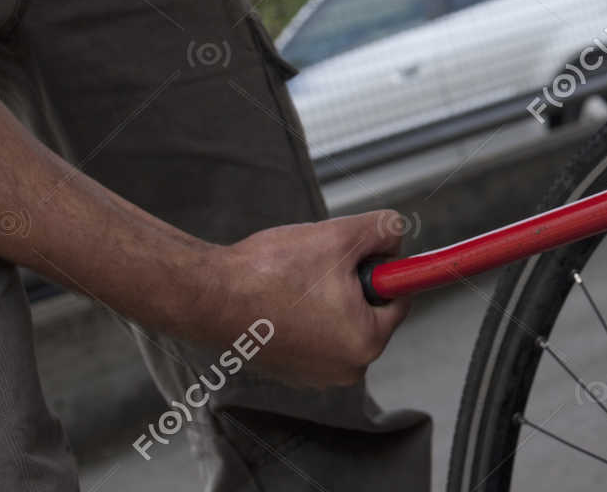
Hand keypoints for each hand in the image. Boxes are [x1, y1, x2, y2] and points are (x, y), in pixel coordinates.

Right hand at [199, 210, 412, 387]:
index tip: (361, 250)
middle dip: (352, 282)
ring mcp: (314, 376)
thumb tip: (396, 235)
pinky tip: (279, 296)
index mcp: (366, 344)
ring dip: (328, 296)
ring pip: (340, 320)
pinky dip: (304, 312)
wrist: (208, 297)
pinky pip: (314, 333)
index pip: (399, 299)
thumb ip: (384, 230)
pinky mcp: (289, 371)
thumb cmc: (273, 271)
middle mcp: (345, 371)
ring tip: (295, 279)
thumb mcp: (341, 236)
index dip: (382, 266)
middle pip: (370, 311)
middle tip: (321, 263)